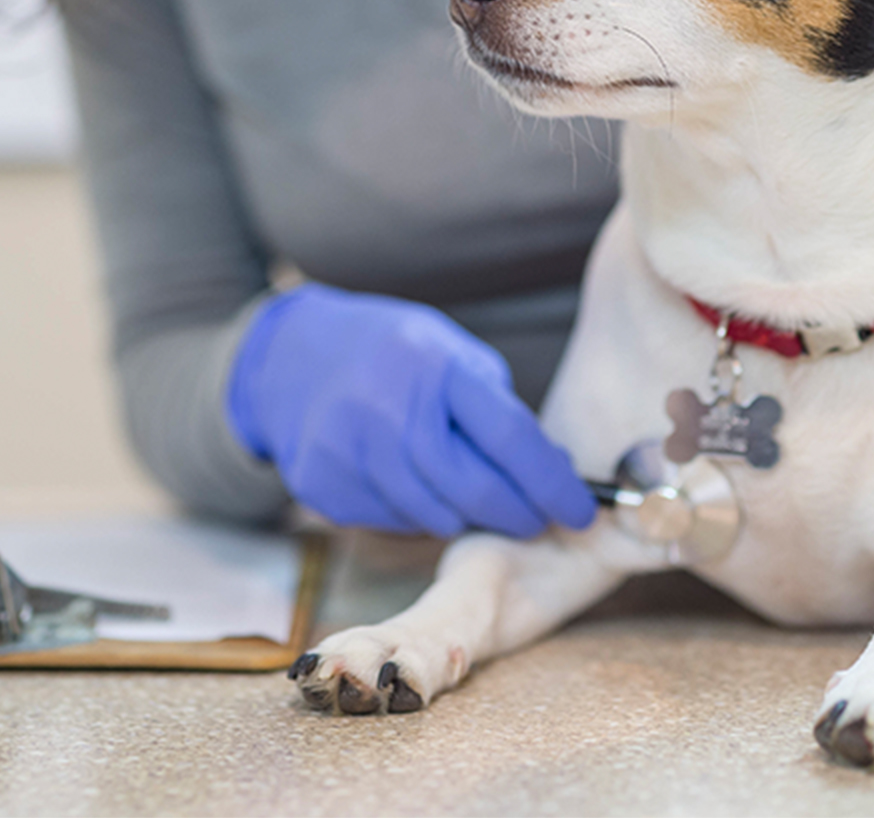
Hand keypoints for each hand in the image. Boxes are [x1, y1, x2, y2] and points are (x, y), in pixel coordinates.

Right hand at [225, 283, 596, 538]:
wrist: (290, 356)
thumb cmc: (391, 353)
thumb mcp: (448, 351)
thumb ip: (495, 406)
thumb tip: (552, 470)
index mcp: (433, 366)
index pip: (509, 435)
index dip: (552, 481)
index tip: (583, 509)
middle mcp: (388, 408)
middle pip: (473, 488)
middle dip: (518, 513)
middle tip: (540, 519)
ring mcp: (349, 451)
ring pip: (434, 515)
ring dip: (466, 514)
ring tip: (474, 494)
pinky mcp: (323, 486)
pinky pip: (393, 521)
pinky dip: (418, 512)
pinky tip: (414, 484)